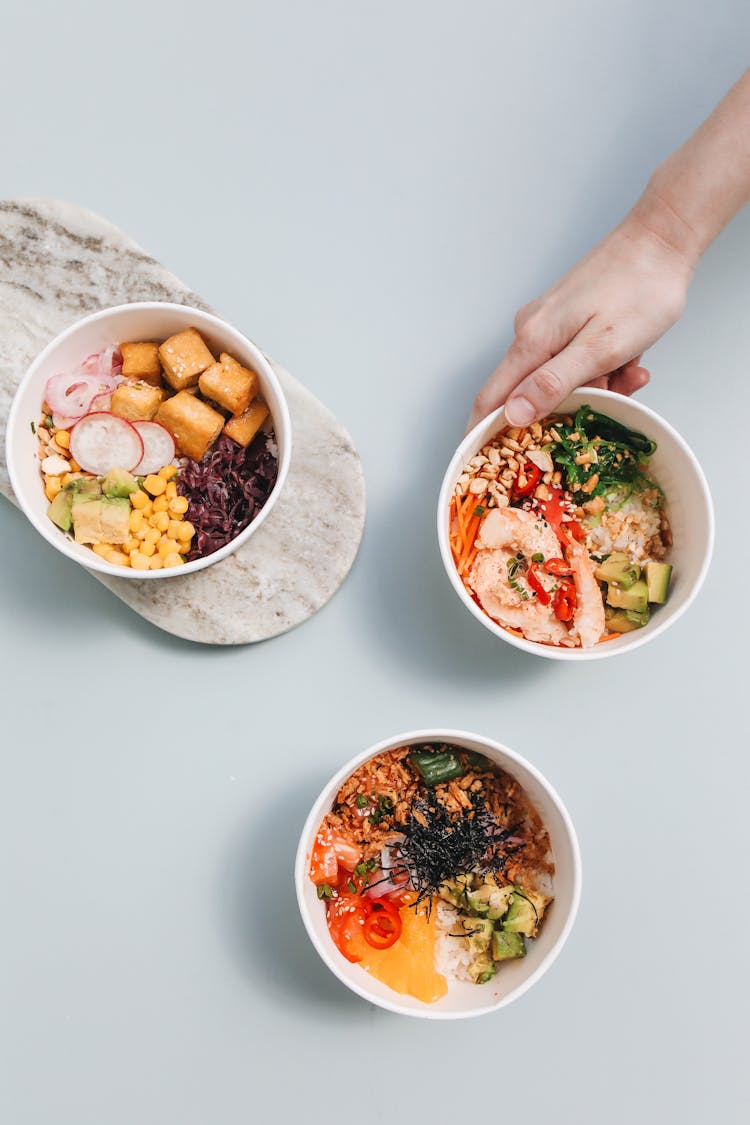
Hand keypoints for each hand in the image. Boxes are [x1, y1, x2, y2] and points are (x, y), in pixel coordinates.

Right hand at [467, 206, 696, 431]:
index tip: (481, 468)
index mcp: (531, 341)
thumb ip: (553, 383)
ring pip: (560, 380)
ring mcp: (548, 325)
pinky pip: (575, 362)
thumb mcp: (601, 347)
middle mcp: (530, 332)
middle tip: (611, 400)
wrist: (663, 240)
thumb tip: (510, 415)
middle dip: (568, 408)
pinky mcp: (567, 320)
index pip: (489, 400)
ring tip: (629, 371)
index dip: (480, 436)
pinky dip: (602, 369)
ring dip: (596, 387)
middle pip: (530, 394)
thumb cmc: (640, 290)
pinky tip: (629, 360)